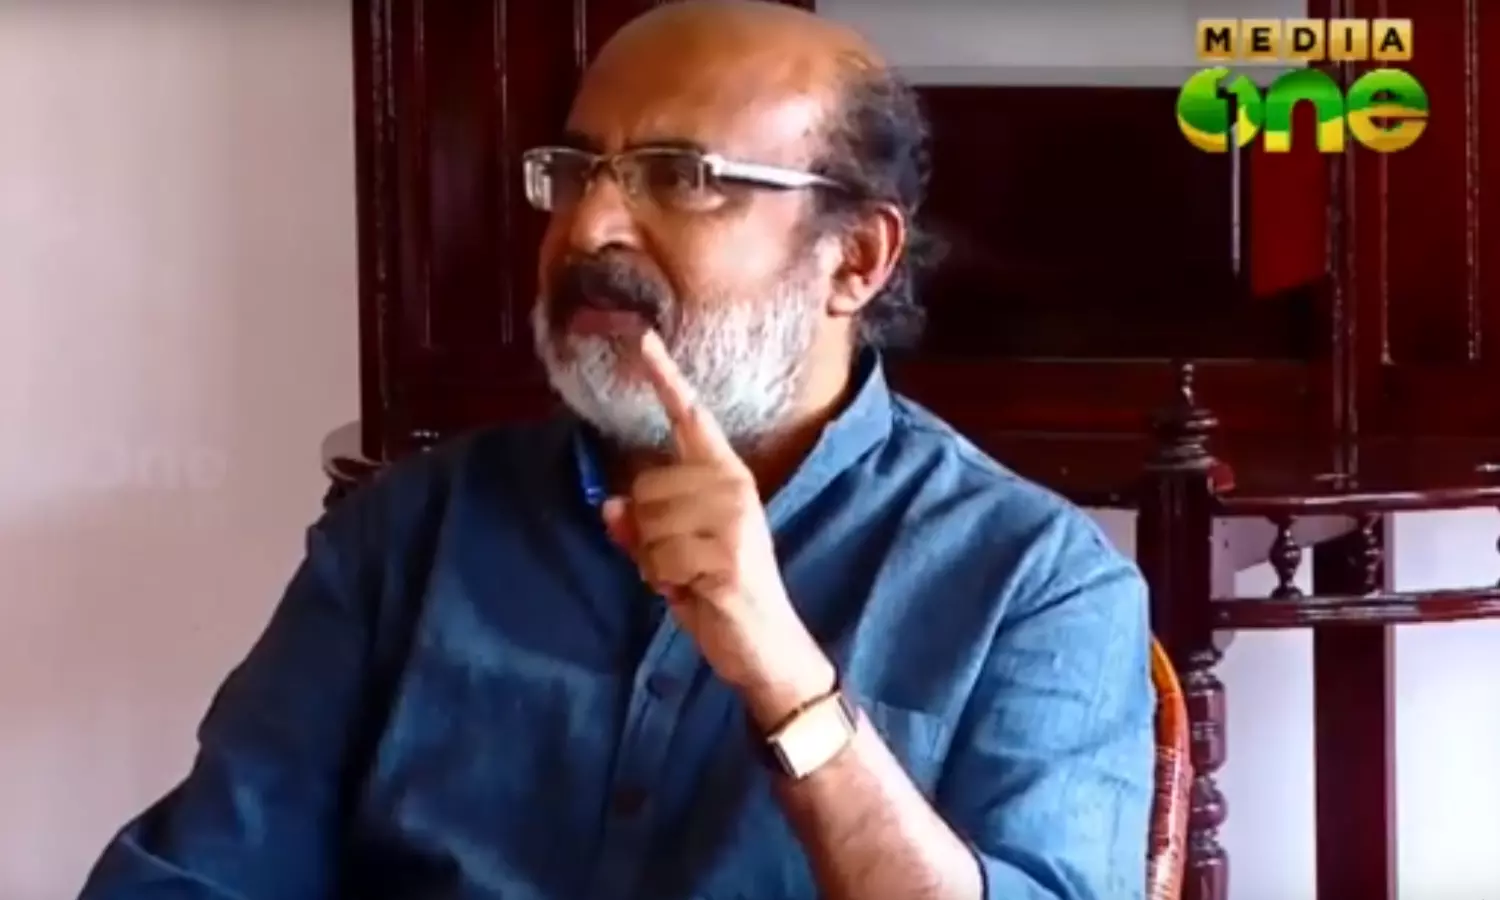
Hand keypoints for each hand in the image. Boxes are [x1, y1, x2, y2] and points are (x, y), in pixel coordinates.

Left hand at [602, 330, 833, 720]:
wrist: (764, 643)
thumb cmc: (718, 591)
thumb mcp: (672, 555)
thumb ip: (642, 527)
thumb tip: (613, 507)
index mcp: (725, 477)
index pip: (691, 418)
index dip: (665, 378)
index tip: (643, 338)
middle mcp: (732, 487)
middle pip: (644, 488)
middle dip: (645, 535)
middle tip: (680, 562)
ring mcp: (732, 520)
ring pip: (646, 524)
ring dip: (653, 562)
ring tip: (689, 577)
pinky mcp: (727, 555)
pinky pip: (658, 558)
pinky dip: (664, 583)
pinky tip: (694, 591)